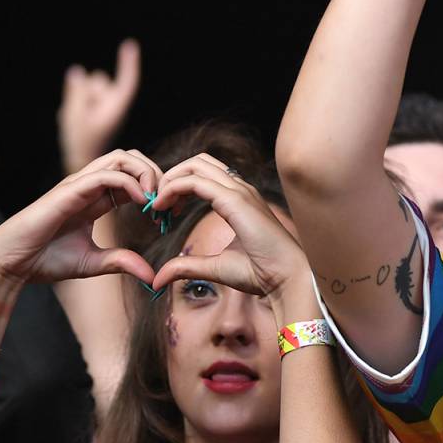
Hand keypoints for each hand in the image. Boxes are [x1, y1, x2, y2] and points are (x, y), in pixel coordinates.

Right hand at [0, 150, 159, 287]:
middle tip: (168, 203)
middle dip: (156, 174)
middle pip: (131, 158)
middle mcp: (88, 187)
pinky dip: (129, 183)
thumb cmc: (44, 261)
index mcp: (95, 199)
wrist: (10, 264)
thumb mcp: (93, 263)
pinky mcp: (69, 191)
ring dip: (146, 173)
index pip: (133, 177)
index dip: (156, 189)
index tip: (169, 213)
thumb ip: (121, 262)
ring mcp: (78, 186)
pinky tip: (142, 204)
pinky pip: (105, 174)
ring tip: (156, 201)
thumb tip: (151, 275)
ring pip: (121, 157)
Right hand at [58, 39, 140, 173]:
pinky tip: (74, 121)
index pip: (126, 81)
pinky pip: (80, 96)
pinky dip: (75, 105)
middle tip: (84, 115)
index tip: (131, 44)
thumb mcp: (75, 117)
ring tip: (78, 120)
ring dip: (81, 98)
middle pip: (99, 81)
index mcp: (116, 107)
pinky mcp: (94, 110)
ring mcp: (104, 107)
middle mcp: (113, 104)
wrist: (81, 162)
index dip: (128, 63)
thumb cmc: (81, 143)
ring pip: (88, 88)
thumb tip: (79, 71)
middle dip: (88, 90)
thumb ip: (77, 93)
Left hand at [149, 154, 308, 307]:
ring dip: (170, 180)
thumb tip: (158, 279)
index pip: (204, 175)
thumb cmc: (261, 272)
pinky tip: (162, 208)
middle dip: (171, 178)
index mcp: (240, 200)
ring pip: (195, 165)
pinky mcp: (234, 200)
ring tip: (158, 205)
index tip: (164, 213)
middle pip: (198, 163)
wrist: (285, 277)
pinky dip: (172, 189)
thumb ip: (186, 267)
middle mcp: (240, 190)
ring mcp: (239, 192)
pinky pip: (195, 182)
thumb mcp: (214, 267)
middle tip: (157, 205)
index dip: (179, 188)